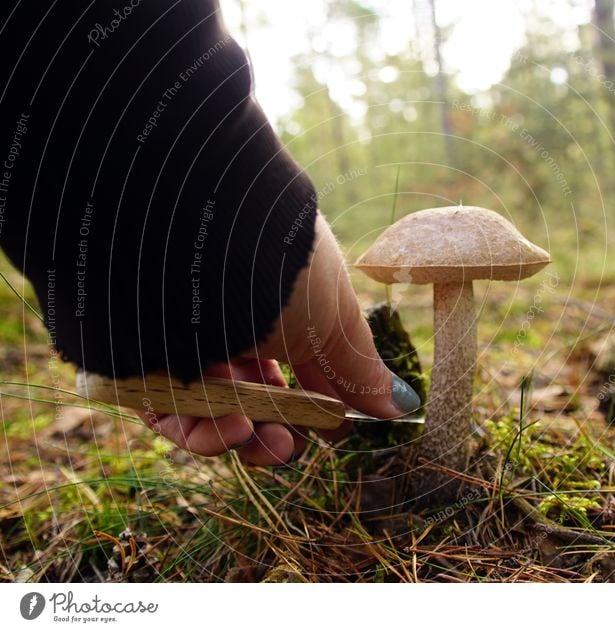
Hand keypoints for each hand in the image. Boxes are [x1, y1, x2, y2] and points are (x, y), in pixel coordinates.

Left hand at [138, 213, 418, 464]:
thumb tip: (401, 405)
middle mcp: (232, 321)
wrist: (202, 239)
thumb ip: (359, 370)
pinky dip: (203, 432)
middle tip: (291, 446)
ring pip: (216, 410)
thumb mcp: (332, 322)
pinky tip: (230, 429)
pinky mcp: (142, 363)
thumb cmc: (282, 272)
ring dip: (246, 437)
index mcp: (279, 302)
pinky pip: (171, 413)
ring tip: (265, 442)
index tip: (334, 430)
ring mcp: (186, 343)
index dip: (319, 401)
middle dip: (282, 429)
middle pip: (258, 393)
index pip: (301, 364)